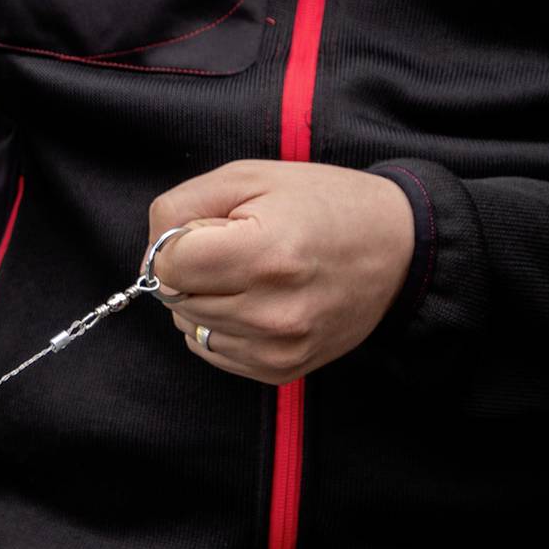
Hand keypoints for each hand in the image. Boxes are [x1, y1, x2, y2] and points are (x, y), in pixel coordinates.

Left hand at [147, 160, 413, 384]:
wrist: (398, 248)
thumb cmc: (320, 203)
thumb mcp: (248, 178)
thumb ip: (181, 208)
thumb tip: (150, 255)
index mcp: (265, 255)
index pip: (168, 265)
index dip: (176, 243)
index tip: (208, 230)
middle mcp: (272, 312)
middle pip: (175, 297)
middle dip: (190, 270)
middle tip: (235, 249)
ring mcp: (279, 348)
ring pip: (189, 327)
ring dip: (203, 299)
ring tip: (249, 274)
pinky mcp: (282, 370)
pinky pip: (213, 351)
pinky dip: (221, 326)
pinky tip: (255, 301)